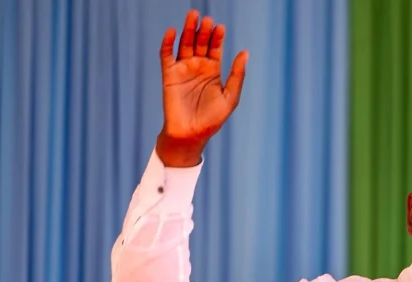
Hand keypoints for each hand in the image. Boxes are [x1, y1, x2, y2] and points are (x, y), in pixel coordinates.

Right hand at [156, 10, 248, 165]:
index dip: (217, 37)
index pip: (215, 48)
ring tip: (192, 16)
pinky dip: (168, 43)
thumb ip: (237, 75)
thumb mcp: (230, 97)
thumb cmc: (212, 120)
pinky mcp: (168, 75)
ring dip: (188, 30)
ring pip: (184, 44)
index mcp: (213, 71)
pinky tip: (172, 32)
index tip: (220, 28)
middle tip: (206, 19)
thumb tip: (245, 52)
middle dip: (203, 31)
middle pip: (200, 43)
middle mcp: (198, 67)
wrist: (191, 135)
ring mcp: (183, 69)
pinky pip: (166, 55)